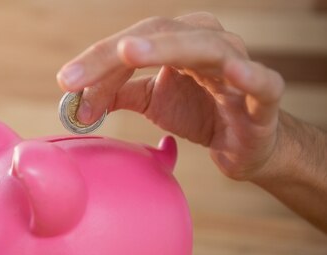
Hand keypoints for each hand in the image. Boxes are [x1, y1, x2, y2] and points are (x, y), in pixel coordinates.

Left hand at [56, 12, 284, 181]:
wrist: (245, 143)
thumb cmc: (200, 112)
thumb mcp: (152, 101)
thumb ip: (118, 93)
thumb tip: (76, 98)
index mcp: (179, 42)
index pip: (133, 42)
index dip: (97, 62)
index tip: (66, 83)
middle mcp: (208, 43)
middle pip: (159, 36)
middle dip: (114, 54)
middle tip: (78, 77)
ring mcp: (238, 66)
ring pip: (204, 48)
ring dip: (167, 48)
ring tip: (130, 53)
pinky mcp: (264, 96)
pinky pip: (261, 82)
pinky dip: (249, 76)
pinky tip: (233, 73)